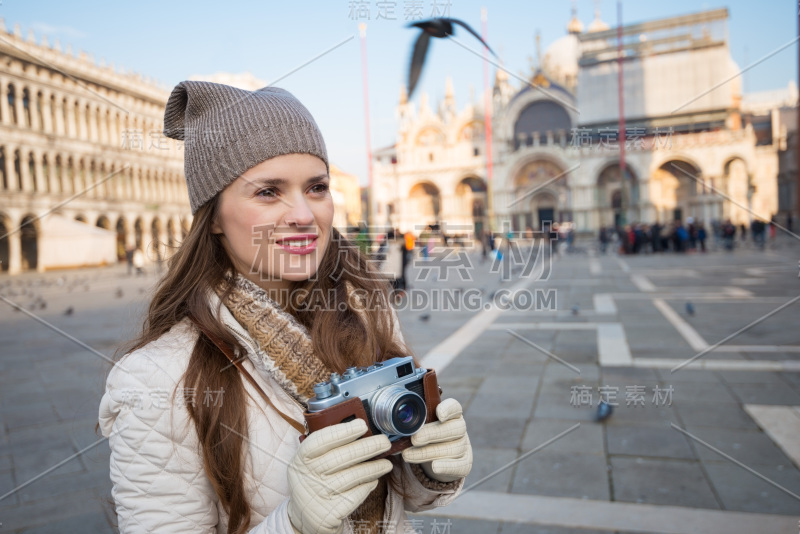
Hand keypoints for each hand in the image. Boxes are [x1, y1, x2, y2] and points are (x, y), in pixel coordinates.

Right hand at [287, 419, 392, 533]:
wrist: (306, 514)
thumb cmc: (315, 479)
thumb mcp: (312, 462)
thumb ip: (329, 447)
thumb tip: (361, 429)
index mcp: (302, 459)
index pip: (320, 441)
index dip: (342, 432)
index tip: (362, 425)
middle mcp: (307, 476)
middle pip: (341, 457)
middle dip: (367, 447)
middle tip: (385, 442)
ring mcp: (318, 494)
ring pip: (352, 476)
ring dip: (373, 468)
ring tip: (386, 463)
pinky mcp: (330, 512)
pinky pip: (355, 494)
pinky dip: (367, 485)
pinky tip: (373, 480)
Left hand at [401, 398, 472, 482]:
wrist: (436, 456)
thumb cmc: (424, 433)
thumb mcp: (419, 423)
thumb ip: (412, 418)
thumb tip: (390, 413)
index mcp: (450, 414)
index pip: (454, 407)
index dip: (449, 409)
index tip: (439, 413)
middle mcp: (459, 428)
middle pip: (455, 428)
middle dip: (433, 433)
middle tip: (414, 438)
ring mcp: (463, 446)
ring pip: (453, 448)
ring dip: (428, 452)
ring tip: (407, 454)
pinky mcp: (463, 464)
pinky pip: (458, 466)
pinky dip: (447, 466)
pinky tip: (434, 466)